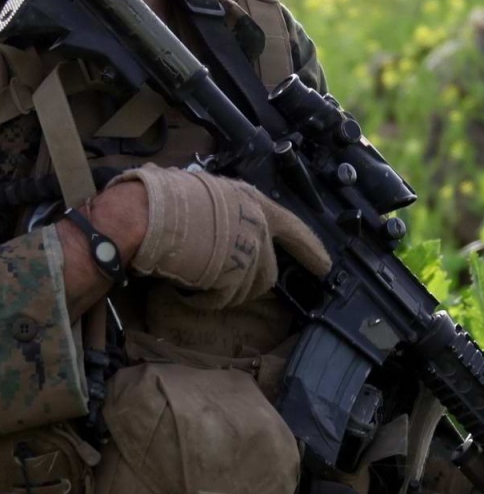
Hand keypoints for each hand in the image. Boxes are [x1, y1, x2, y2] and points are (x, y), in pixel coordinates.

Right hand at [107, 164, 330, 308]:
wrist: (149, 214)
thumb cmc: (164, 197)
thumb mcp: (205, 193)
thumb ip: (225, 212)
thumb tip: (221, 226)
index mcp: (253, 201)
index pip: (293, 227)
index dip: (310, 249)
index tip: (325, 266)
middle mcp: (258, 226)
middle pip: (267, 271)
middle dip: (244, 280)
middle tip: (213, 276)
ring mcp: (249, 253)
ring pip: (245, 290)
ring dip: (221, 290)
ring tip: (192, 274)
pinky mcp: (235, 277)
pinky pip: (223, 300)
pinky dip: (203, 299)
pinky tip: (185, 285)